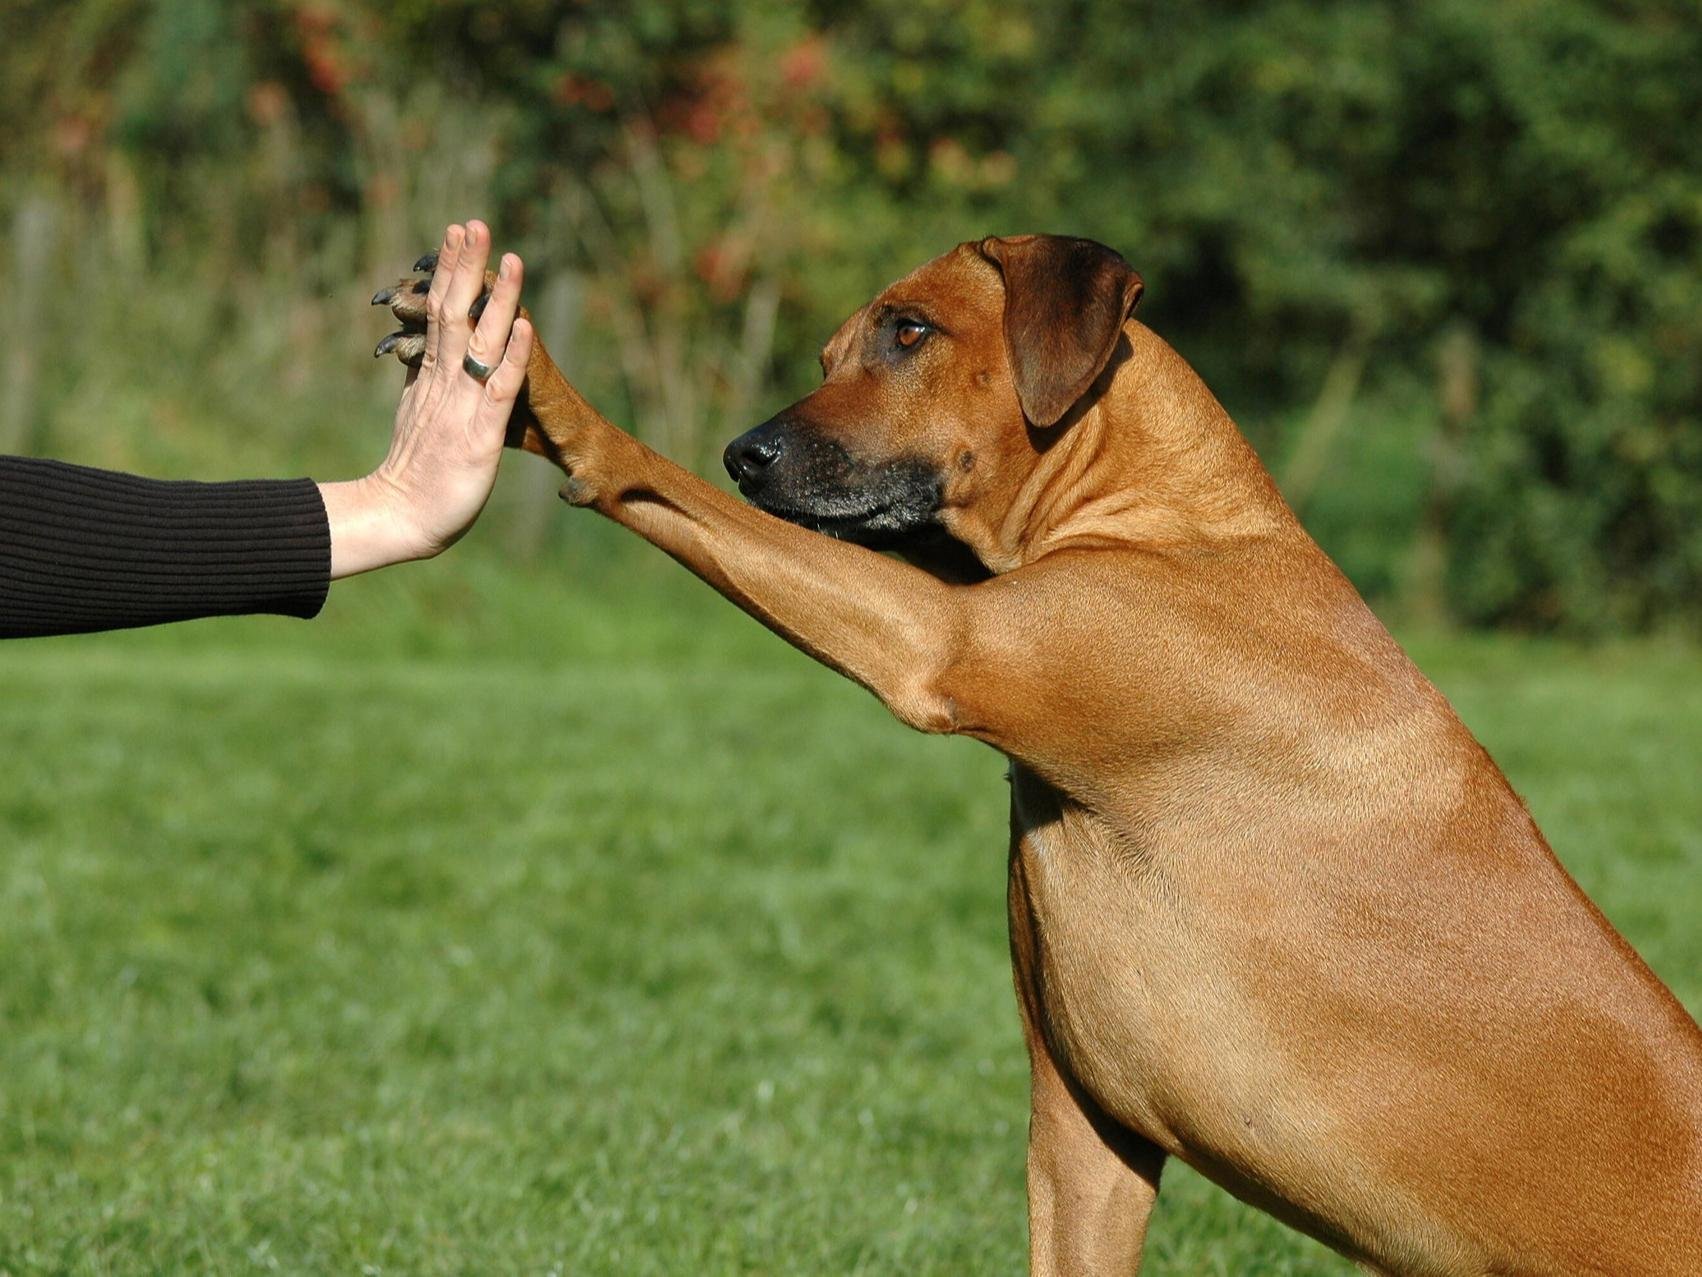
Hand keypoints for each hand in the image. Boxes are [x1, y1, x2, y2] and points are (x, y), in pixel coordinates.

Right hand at [319, 220, 534, 578]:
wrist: (403, 517)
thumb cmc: (416, 473)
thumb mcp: (416, 415)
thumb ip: (419, 381)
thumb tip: (415, 349)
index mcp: (432, 377)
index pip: (441, 313)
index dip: (449, 272)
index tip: (457, 233)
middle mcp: (446, 383)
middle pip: (454, 312)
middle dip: (465, 266)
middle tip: (474, 223)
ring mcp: (463, 406)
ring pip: (479, 340)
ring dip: (495, 298)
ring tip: (508, 256)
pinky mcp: (480, 434)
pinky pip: (498, 389)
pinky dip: (512, 356)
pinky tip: (524, 325)